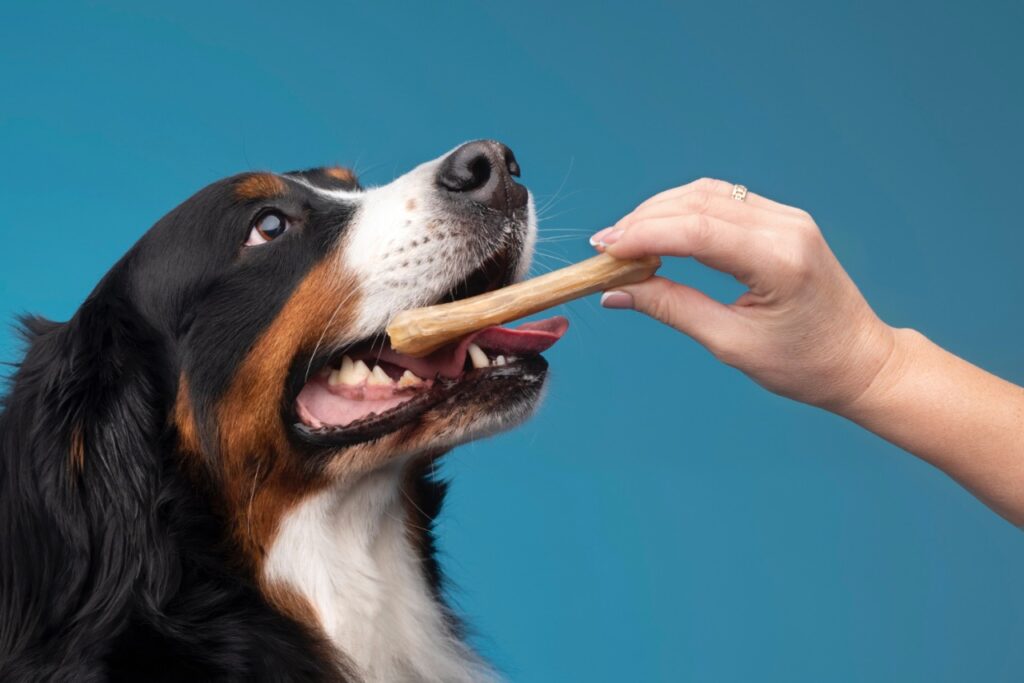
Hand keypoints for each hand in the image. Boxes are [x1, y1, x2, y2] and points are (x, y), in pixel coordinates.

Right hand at [592, 178, 895, 410]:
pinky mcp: (784, 220)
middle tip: (604, 249)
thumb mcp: (731, 344)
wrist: (861, 361)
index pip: (696, 230)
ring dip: (660, 211)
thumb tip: (615, 294)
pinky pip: (724, 200)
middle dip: (643, 221)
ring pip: (707, 193)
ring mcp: (787, 218)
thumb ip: (672, 309)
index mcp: (777, 260)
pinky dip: (684, 211)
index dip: (642, 235)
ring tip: (625, 241)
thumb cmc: (805, 364)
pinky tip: (660, 231)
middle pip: (697, 202)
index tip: (603, 251)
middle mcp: (785, 227)